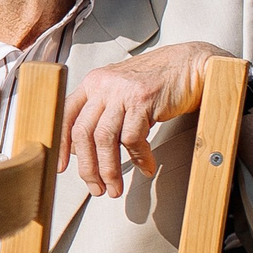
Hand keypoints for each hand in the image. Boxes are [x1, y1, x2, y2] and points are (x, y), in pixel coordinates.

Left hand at [61, 41, 223, 197]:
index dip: (62, 145)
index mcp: (93, 83)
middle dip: (88, 167)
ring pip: (105, 139)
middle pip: (83, 133)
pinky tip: (146, 167)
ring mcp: (122, 91)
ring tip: (115, 187)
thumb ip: (103, 113)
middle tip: (96, 188)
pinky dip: (139, 158)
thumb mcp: (121, 91)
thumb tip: (85, 149)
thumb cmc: (158, 81)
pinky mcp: (143, 99)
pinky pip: (132, 138)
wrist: (191, 64)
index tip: (62, 167)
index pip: (66, 116)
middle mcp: (103, 85)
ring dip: (110, 170)